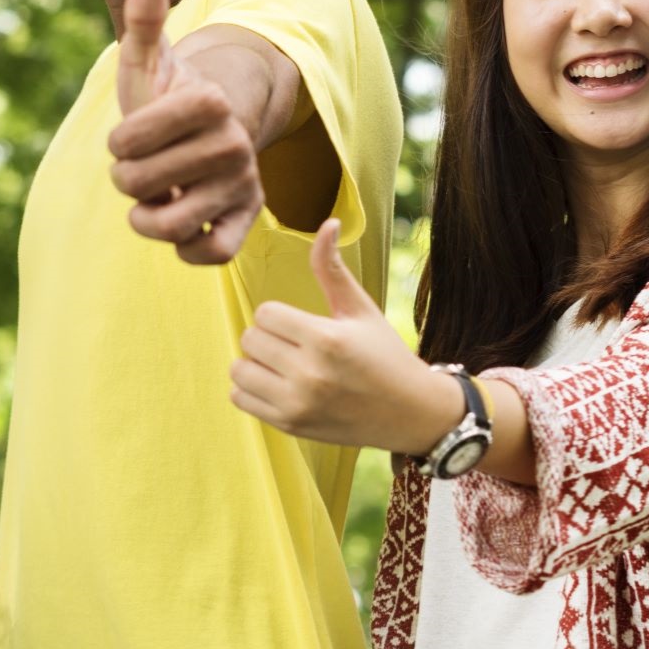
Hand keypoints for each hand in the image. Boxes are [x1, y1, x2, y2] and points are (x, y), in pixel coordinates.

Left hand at [110, 0, 263, 264]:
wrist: (206, 137)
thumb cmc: (165, 97)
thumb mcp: (147, 58)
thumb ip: (144, 15)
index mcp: (209, 100)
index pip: (131, 138)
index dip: (118, 143)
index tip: (128, 138)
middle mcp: (234, 143)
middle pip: (141, 183)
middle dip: (126, 182)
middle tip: (139, 172)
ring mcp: (242, 184)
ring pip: (170, 224)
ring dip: (146, 220)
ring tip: (150, 204)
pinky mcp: (246, 222)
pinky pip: (211, 254)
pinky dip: (185, 250)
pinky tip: (177, 230)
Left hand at [229, 219, 458, 452]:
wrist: (409, 413)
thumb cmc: (385, 355)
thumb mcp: (360, 309)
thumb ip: (332, 269)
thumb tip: (327, 222)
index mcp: (326, 340)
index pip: (266, 314)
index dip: (281, 315)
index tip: (301, 324)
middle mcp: (309, 374)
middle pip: (251, 339)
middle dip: (269, 337)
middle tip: (295, 345)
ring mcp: (297, 404)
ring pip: (239, 369)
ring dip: (255, 363)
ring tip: (283, 364)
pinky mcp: (290, 425)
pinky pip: (240, 398)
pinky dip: (251, 389)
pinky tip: (278, 385)